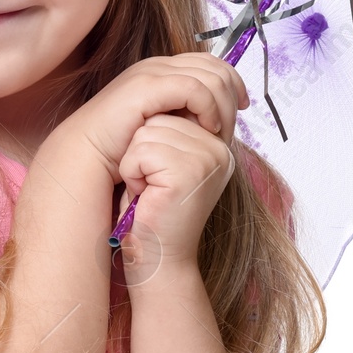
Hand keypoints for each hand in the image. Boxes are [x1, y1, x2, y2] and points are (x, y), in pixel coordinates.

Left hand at [116, 112, 233, 271]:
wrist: (160, 258)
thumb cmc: (155, 210)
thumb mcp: (167, 162)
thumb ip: (173, 129)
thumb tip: (161, 95)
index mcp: (216, 143)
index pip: (171, 110)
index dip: (151, 142)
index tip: (162, 176)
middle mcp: (220, 148)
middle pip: (157, 118)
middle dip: (142, 151)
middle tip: (154, 185)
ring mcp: (208, 158)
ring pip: (146, 132)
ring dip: (136, 163)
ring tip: (151, 190)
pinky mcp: (188, 171)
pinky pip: (140, 151)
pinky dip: (133, 174)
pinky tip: (147, 196)